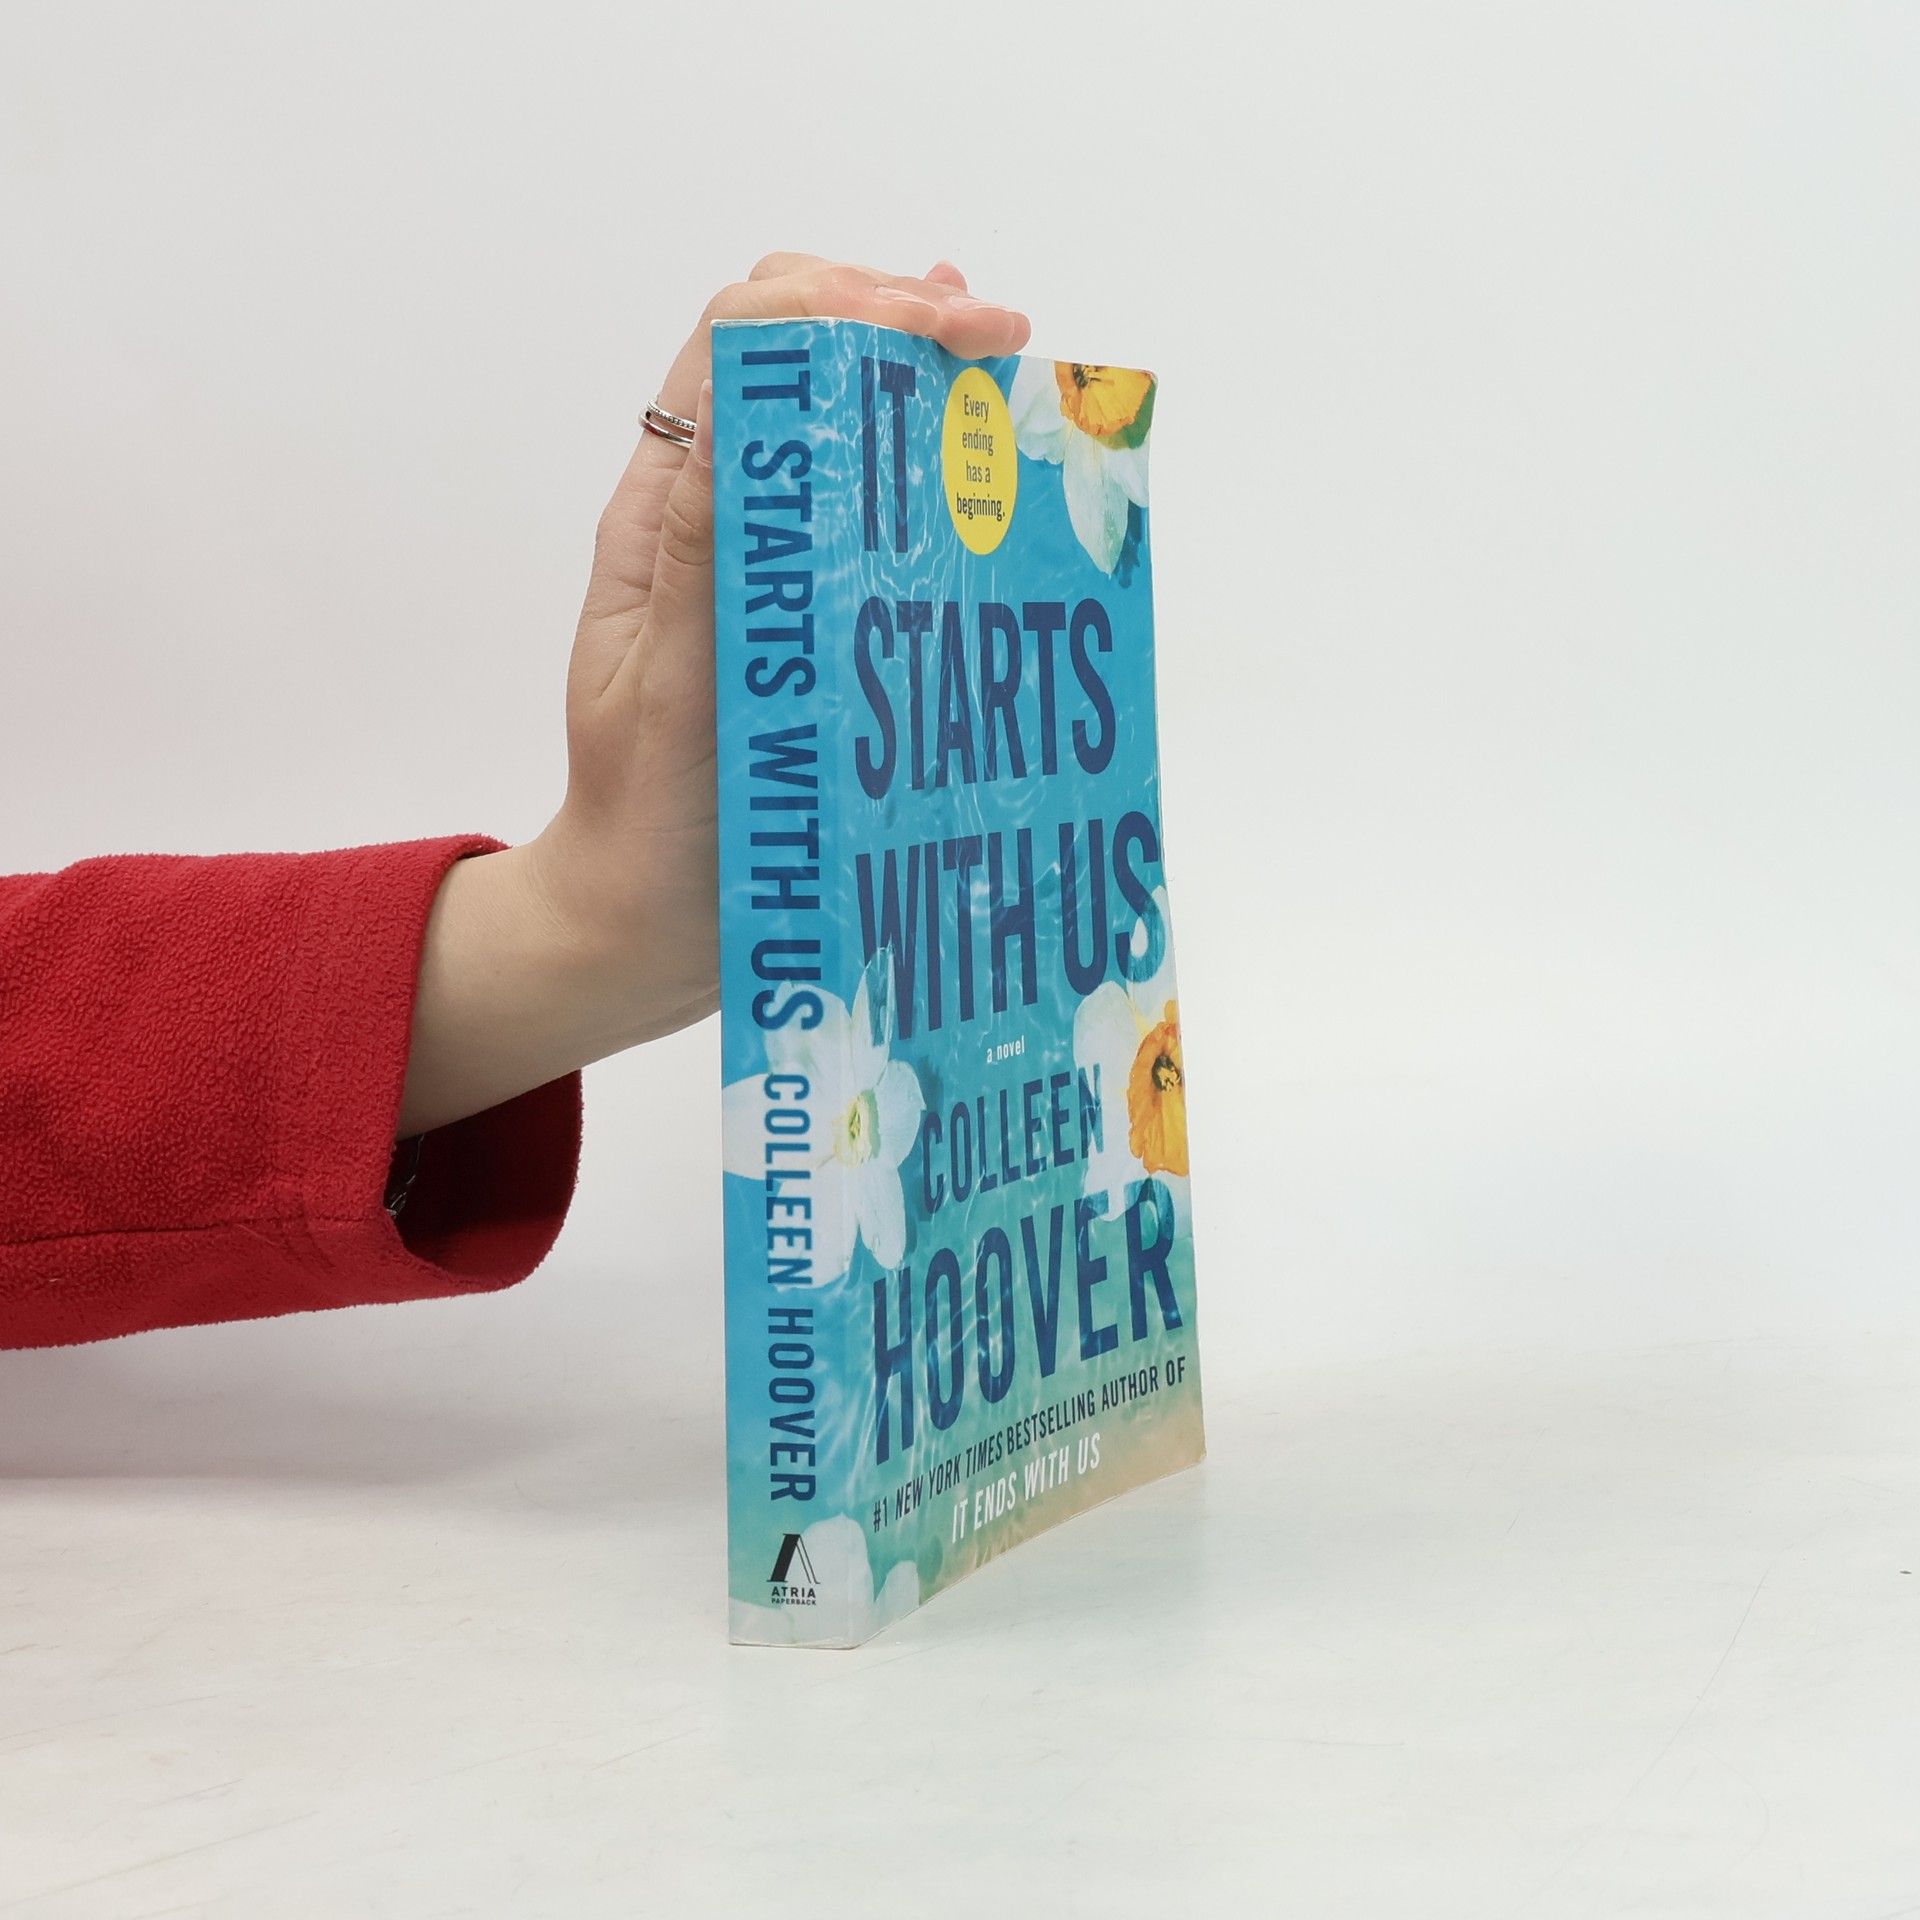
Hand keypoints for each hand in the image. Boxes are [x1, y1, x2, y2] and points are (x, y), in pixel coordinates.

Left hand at [399, 256, 1031, 1136]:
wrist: (646, 926)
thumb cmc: (648, 827)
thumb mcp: (671, 692)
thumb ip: (709, 560)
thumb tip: (752, 403)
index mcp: (665, 522)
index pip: (739, 346)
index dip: (841, 303)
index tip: (944, 323)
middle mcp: (715, 522)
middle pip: (790, 353)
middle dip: (889, 314)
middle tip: (993, 340)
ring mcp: (766, 565)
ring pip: (835, 419)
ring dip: (915, 376)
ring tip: (1004, 373)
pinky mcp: (810, 616)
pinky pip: (868, 511)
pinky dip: (926, 464)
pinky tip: (984, 452)